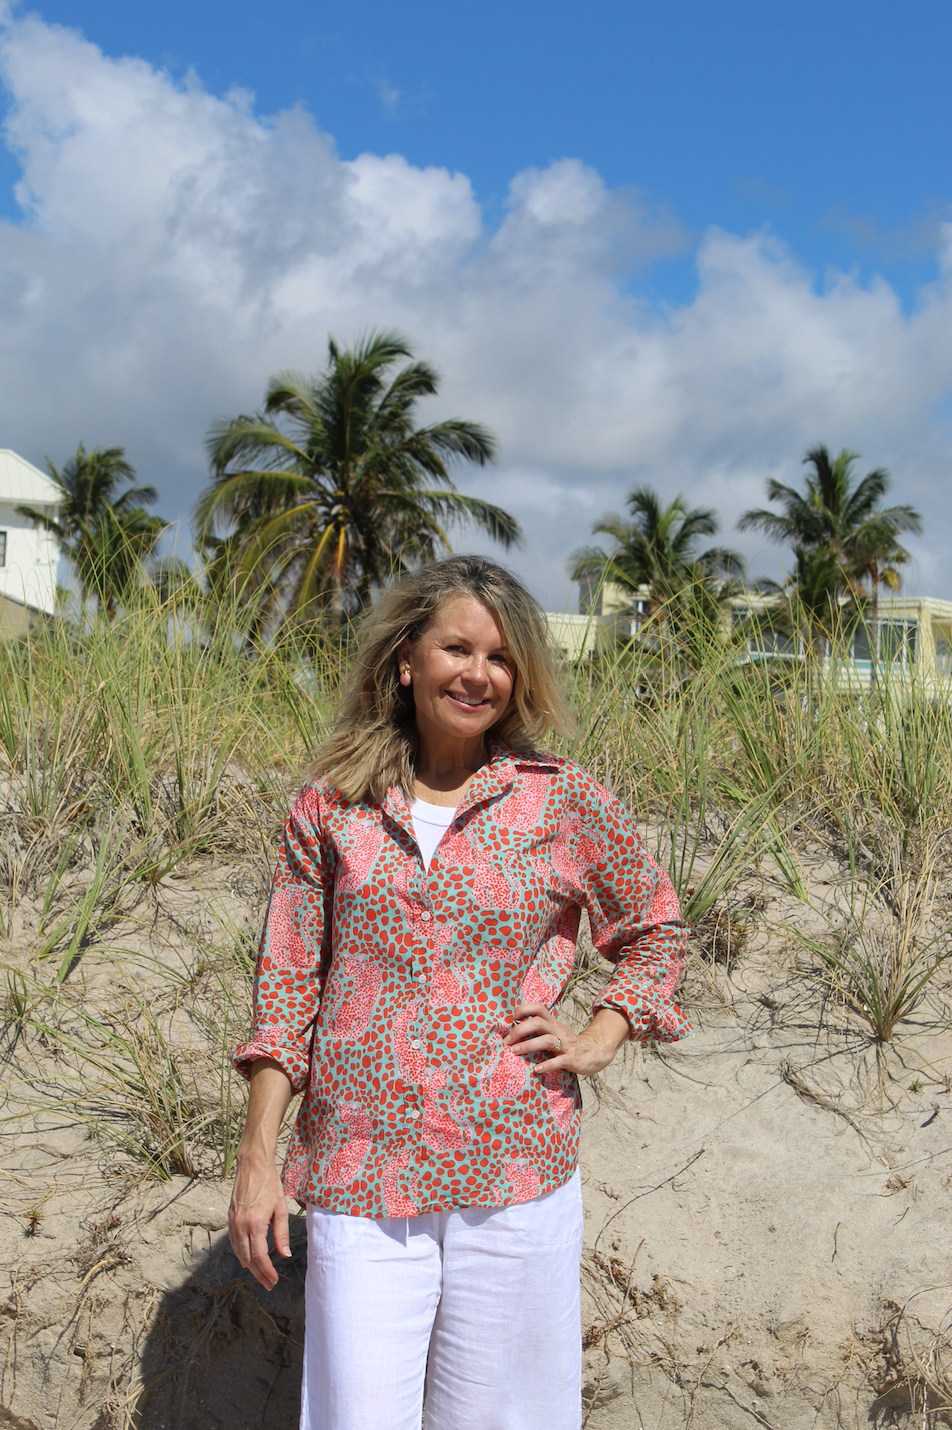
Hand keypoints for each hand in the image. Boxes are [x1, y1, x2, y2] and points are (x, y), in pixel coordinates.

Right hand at [228, 1153, 291, 1290]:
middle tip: (268, 1284)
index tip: (273, 1281)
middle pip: (247, 1258)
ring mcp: (233, 1222)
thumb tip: (285, 1256)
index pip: (259, 1256)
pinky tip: (247, 1259)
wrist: (253, 1166)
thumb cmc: (270, 1185)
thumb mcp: (281, 1208)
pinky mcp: (229, 1218)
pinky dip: (240, 1253)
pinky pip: (233, 1242)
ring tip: (260, 1275)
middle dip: (258, 1274)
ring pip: (238, 1252)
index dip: (266, 1271)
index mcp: (255, 1223)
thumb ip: (281, 1234)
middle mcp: (241, 1225)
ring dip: (249, 1266)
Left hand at [503, 1002, 630, 1076]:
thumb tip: (512, 1032)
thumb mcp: (553, 1032)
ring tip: (515, 1052)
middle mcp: (558, 1031)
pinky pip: (559, 1061)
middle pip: (538, 1022)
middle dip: (520, 1030)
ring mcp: (565, 1045)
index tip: (511, 1019)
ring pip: (547, 1040)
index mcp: (552, 1024)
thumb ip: (538, 1030)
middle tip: (507, 1041)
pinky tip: (536, 1069)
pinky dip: (547, 1065)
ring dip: (529, 1045)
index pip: (538, 1008)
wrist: (594, 1052)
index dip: (524, 1009)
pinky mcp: (572, 1059)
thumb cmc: (567, 1044)